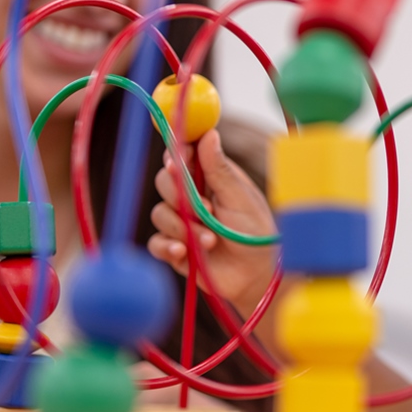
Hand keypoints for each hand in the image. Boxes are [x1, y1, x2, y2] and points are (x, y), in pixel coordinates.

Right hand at [148, 128, 277, 316]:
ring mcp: (181, 223)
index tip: (180, 160)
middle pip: (164, 181)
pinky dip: (167, 246)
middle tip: (203, 209)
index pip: (184, 156)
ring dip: (183, 226)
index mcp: (210, 179)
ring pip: (159, 212)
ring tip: (211, 241)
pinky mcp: (174, 248)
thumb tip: (209, 133)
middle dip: (179, 194)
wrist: (255, 277)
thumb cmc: (255, 234)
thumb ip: (220, 170)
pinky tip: (183, 251)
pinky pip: (156, 242)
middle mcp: (191, 197)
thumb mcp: (240, 199)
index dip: (177, 153)